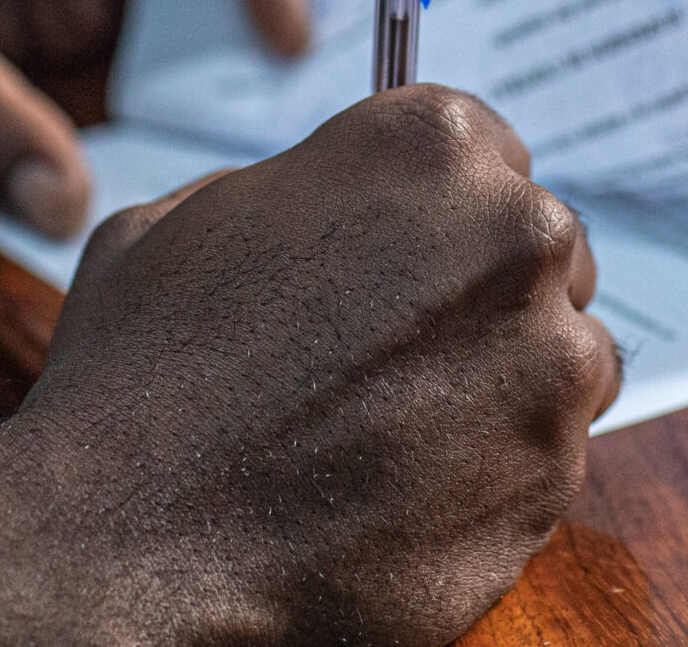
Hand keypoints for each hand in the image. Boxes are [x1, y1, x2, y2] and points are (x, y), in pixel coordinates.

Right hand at [0, 87, 621, 646]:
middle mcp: (512, 233)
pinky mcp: (552, 474)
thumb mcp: (186, 218)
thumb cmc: (139, 376)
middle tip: (396, 352)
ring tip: (391, 430)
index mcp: (429, 142)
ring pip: (562, 353)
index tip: (411, 252)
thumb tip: (339, 208)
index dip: (439, 209)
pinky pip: (548, 458)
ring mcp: (546, 358)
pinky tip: (404, 491)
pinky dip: (494, 476)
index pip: (488, 150)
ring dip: (500, 383)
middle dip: (482, 293)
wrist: (126, 545)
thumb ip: (296, 189)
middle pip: (540, 249)